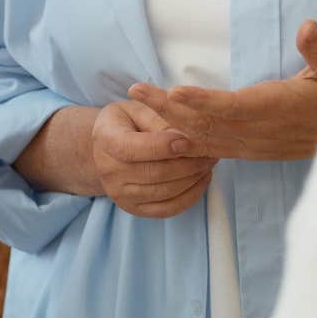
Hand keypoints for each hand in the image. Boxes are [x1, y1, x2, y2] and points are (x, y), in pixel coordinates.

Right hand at [91, 100, 216, 217]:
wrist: (106, 149)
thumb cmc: (126, 122)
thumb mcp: (137, 108)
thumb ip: (158, 118)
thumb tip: (183, 137)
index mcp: (106, 139)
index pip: (132, 148)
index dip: (162, 146)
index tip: (188, 141)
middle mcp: (108, 171)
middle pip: (154, 173)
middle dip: (188, 163)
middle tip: (210, 152)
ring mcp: (120, 195)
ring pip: (165, 192)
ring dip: (193, 178)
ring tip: (208, 163)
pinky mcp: (134, 209)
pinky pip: (168, 209)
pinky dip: (190, 196)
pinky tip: (201, 179)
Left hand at [127, 20, 316, 161]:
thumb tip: (307, 26)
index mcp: (274, 108)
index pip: (232, 107)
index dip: (203, 102)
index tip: (174, 92)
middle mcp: (256, 131)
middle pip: (205, 123)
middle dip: (167, 108)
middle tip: (134, 91)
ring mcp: (249, 144)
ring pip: (202, 137)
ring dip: (167, 121)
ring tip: (137, 102)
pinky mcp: (247, 150)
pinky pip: (209, 149)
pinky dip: (183, 141)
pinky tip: (159, 133)